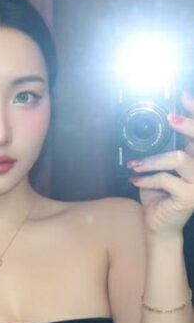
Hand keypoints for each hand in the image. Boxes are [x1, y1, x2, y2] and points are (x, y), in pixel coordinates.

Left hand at [127, 91, 193, 235]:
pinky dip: (147, 179)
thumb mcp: (158, 170)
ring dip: (151, 161)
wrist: (158, 226)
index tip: (184, 96)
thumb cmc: (157, 196)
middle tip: (170, 118)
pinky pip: (165, 179)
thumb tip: (146, 130)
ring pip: (177, 159)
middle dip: (188, 125)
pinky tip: (135, 181)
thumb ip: (160, 152)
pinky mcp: (188, 197)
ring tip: (133, 166)